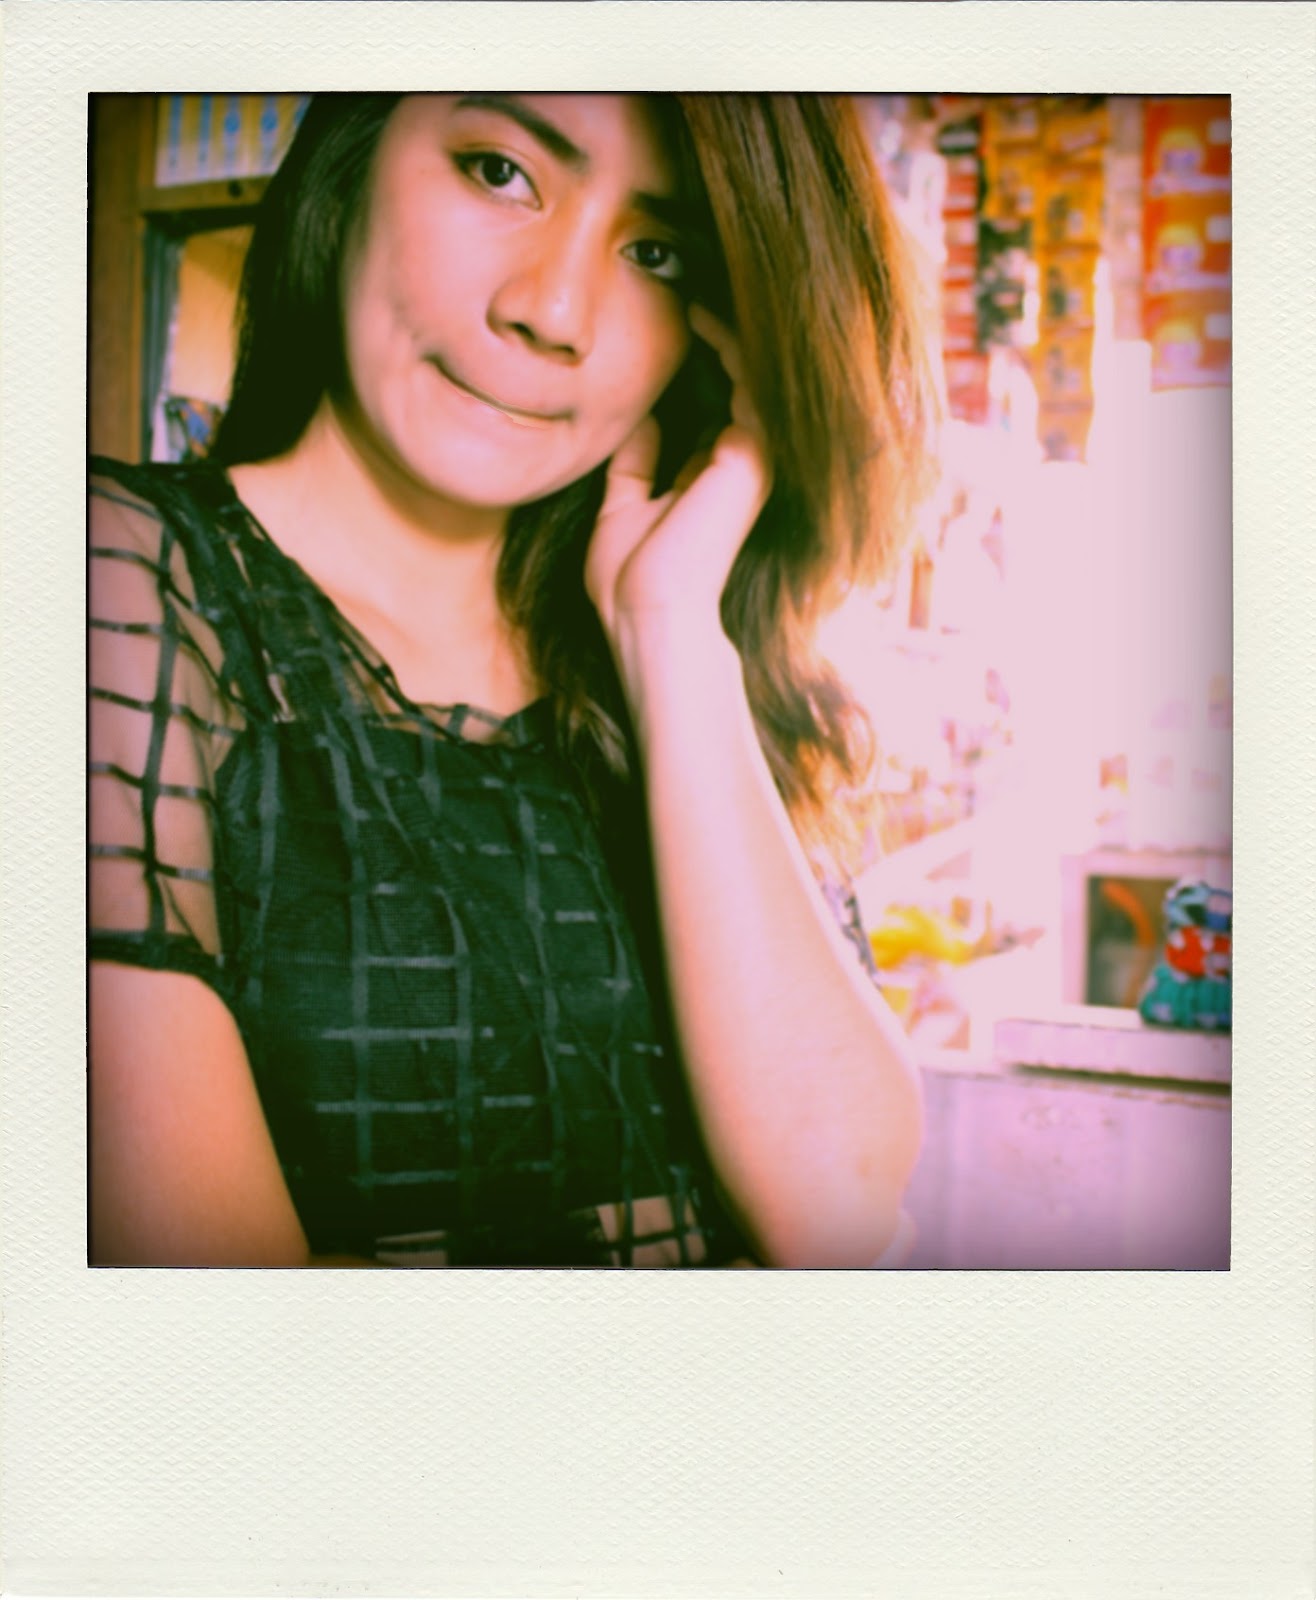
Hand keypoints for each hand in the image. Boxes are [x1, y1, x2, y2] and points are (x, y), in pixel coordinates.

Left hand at [585, 306, 772, 645]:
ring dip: (726, 325)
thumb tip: (637, 417)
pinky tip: (699, 312)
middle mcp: (738, 461)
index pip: (710, 398)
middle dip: (715, 329)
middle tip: (683, 277)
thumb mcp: (622, 505)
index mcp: (710, 474)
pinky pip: (750, 382)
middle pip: (735, 377)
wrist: (646, 616)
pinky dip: (729, 344)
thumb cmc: (630, 580)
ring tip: (694, 281)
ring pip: (750, 373)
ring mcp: (751, 458)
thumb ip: (635, 461)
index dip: (692, 355)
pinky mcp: (754, 455)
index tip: (665, 313)